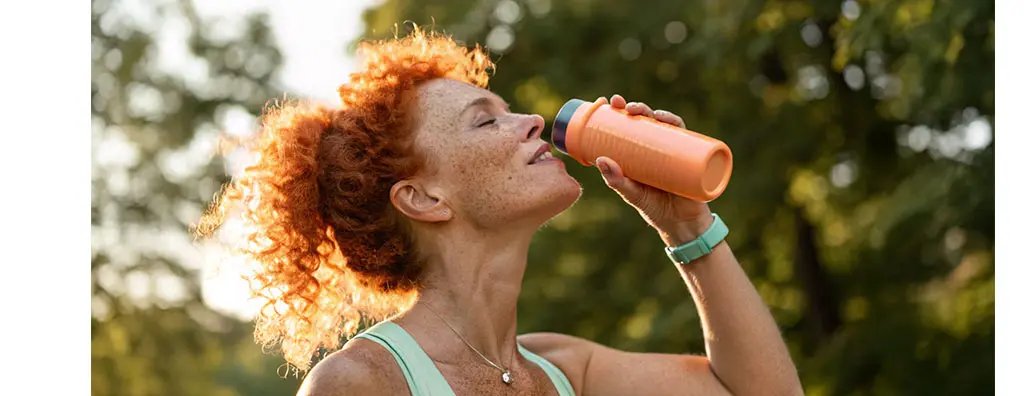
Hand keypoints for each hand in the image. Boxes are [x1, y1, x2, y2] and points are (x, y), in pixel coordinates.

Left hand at [596, 94, 713, 245]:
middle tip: (626, 107)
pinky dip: (681, 128)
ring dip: (659, 114)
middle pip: (649, 120)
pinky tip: (673, 123)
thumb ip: (616, 180)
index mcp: (641, 151)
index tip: (612, 102)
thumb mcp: (632, 193)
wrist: (682, 225)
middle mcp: (659, 147)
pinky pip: (689, 139)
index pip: (631, 125)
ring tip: (647, 115)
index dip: (622, 111)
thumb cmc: (654, 208)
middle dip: (638, 108)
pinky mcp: (692, 158)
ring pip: (668, 125)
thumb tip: (600, 159)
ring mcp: (676, 151)